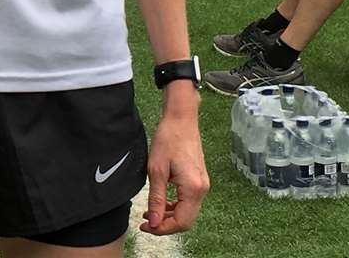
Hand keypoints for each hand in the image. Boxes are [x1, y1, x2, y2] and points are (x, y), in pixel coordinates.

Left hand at [141, 107, 207, 235]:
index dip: (162, 229)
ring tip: (150, 213)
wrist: (181, 119)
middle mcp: (202, 189)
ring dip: (169, 216)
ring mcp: (202, 184)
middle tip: (146, 222)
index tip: (146, 226)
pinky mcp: (199, 179)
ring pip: (187, 212)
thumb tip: (154, 222)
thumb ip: (156, 199)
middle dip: (166, 224)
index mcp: (193, 189)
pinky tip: (161, 202)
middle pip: (186, 220)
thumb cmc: (168, 139)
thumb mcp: (156, 170)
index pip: (181, 222)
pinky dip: (175, 206)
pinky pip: (188, 201)